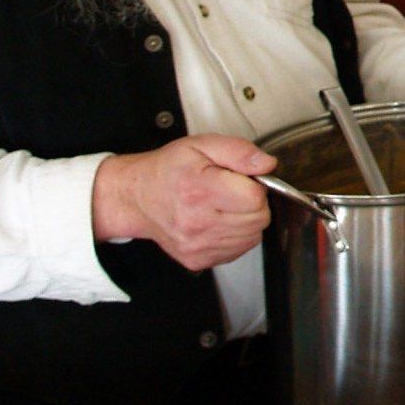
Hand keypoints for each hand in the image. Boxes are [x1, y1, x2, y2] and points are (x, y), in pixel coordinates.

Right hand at [92, 134, 275, 271]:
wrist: (137, 198)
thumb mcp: (202, 145)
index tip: (239, 179)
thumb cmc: (168, 170)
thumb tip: (267, 164)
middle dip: (254, 203)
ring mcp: (196, 246)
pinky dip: (236, 236)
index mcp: (198, 191)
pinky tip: (218, 221)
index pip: (255, 197)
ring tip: (223, 205)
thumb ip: (239, 151)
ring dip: (246, 220)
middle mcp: (196, 223)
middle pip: (258, 219)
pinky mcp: (197, 260)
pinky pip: (238, 250)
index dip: (255, 185)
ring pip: (252, 236)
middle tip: (232, 191)